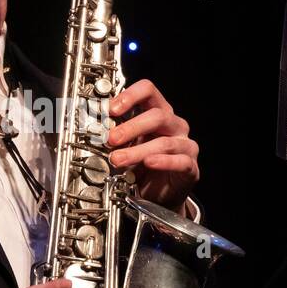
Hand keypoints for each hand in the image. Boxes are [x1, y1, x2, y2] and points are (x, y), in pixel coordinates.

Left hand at [106, 78, 199, 212]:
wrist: (156, 196)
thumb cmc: (142, 166)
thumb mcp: (126, 146)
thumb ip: (116, 135)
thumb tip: (96, 129)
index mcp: (159, 112)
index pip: (149, 91)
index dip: (130, 96)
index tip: (111, 109)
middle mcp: (175, 125)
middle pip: (158, 116)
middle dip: (131, 127)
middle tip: (110, 139)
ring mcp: (185, 145)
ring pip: (164, 142)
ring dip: (137, 151)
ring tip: (118, 159)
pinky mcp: (190, 166)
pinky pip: (179, 161)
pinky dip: (163, 162)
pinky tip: (148, 163)